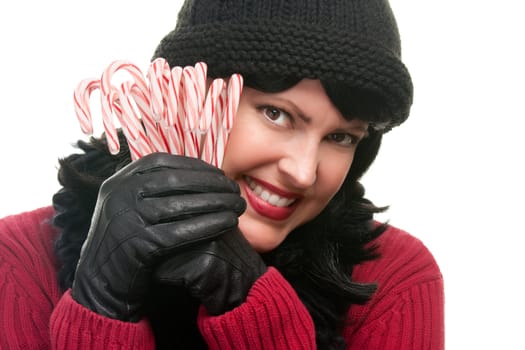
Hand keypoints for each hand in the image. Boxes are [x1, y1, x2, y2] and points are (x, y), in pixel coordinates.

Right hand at [71, 153, 244, 321]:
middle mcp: (118, 195)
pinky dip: (209, 225)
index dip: (193, 166)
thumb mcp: (125, 208)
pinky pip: (182, 231)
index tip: (218, 173)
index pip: (161, 162)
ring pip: (181, 204)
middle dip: (210, 183)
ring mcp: (126, 219)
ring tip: (238, 205)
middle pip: (174, 180)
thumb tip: (188, 170)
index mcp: (116, 181)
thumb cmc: (123, 245)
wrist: (99, 286)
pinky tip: (228, 223)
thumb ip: (147, 189)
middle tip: (235, 189)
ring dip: (216, 203)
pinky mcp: (138, 245)